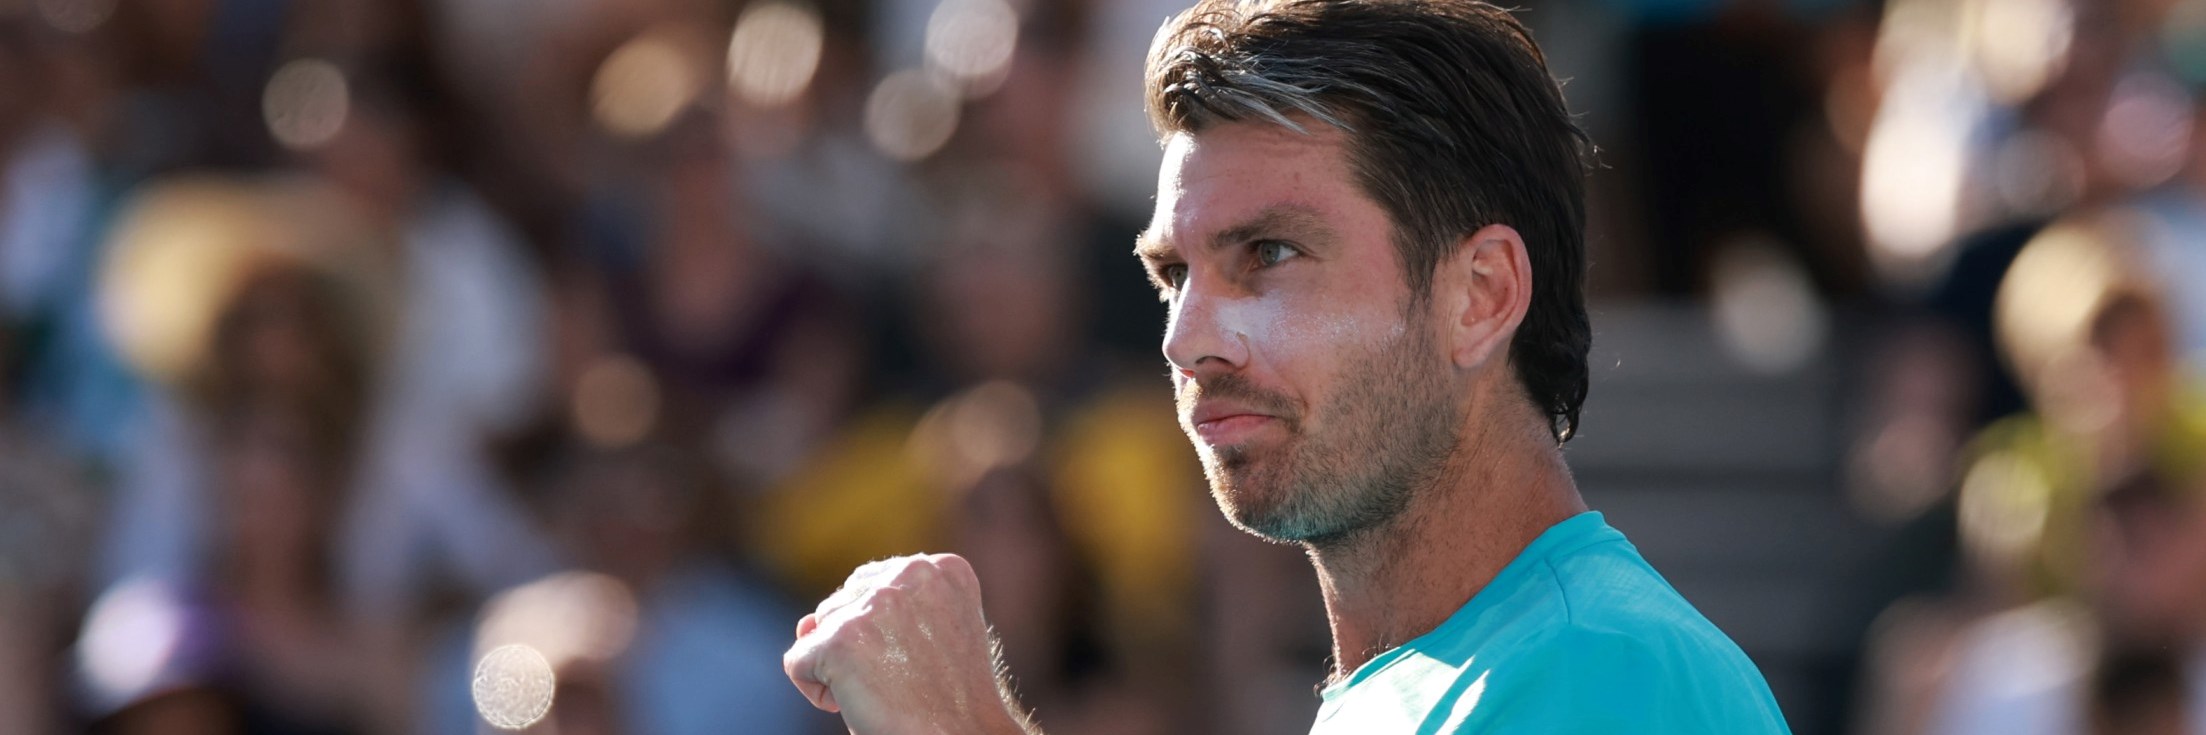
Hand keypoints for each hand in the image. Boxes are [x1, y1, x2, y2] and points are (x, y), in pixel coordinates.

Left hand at [784, 553, 1032, 734]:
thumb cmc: (950, 700)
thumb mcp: (930, 637)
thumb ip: (870, 612)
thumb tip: (804, 624)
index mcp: (943, 569)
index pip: (875, 583)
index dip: (885, 632)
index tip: (918, 660)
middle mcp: (910, 574)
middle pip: (845, 601)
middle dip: (859, 645)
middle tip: (903, 679)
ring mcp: (873, 605)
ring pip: (820, 630)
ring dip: (841, 666)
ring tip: (887, 690)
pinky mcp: (840, 641)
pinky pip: (797, 662)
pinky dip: (817, 691)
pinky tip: (859, 704)